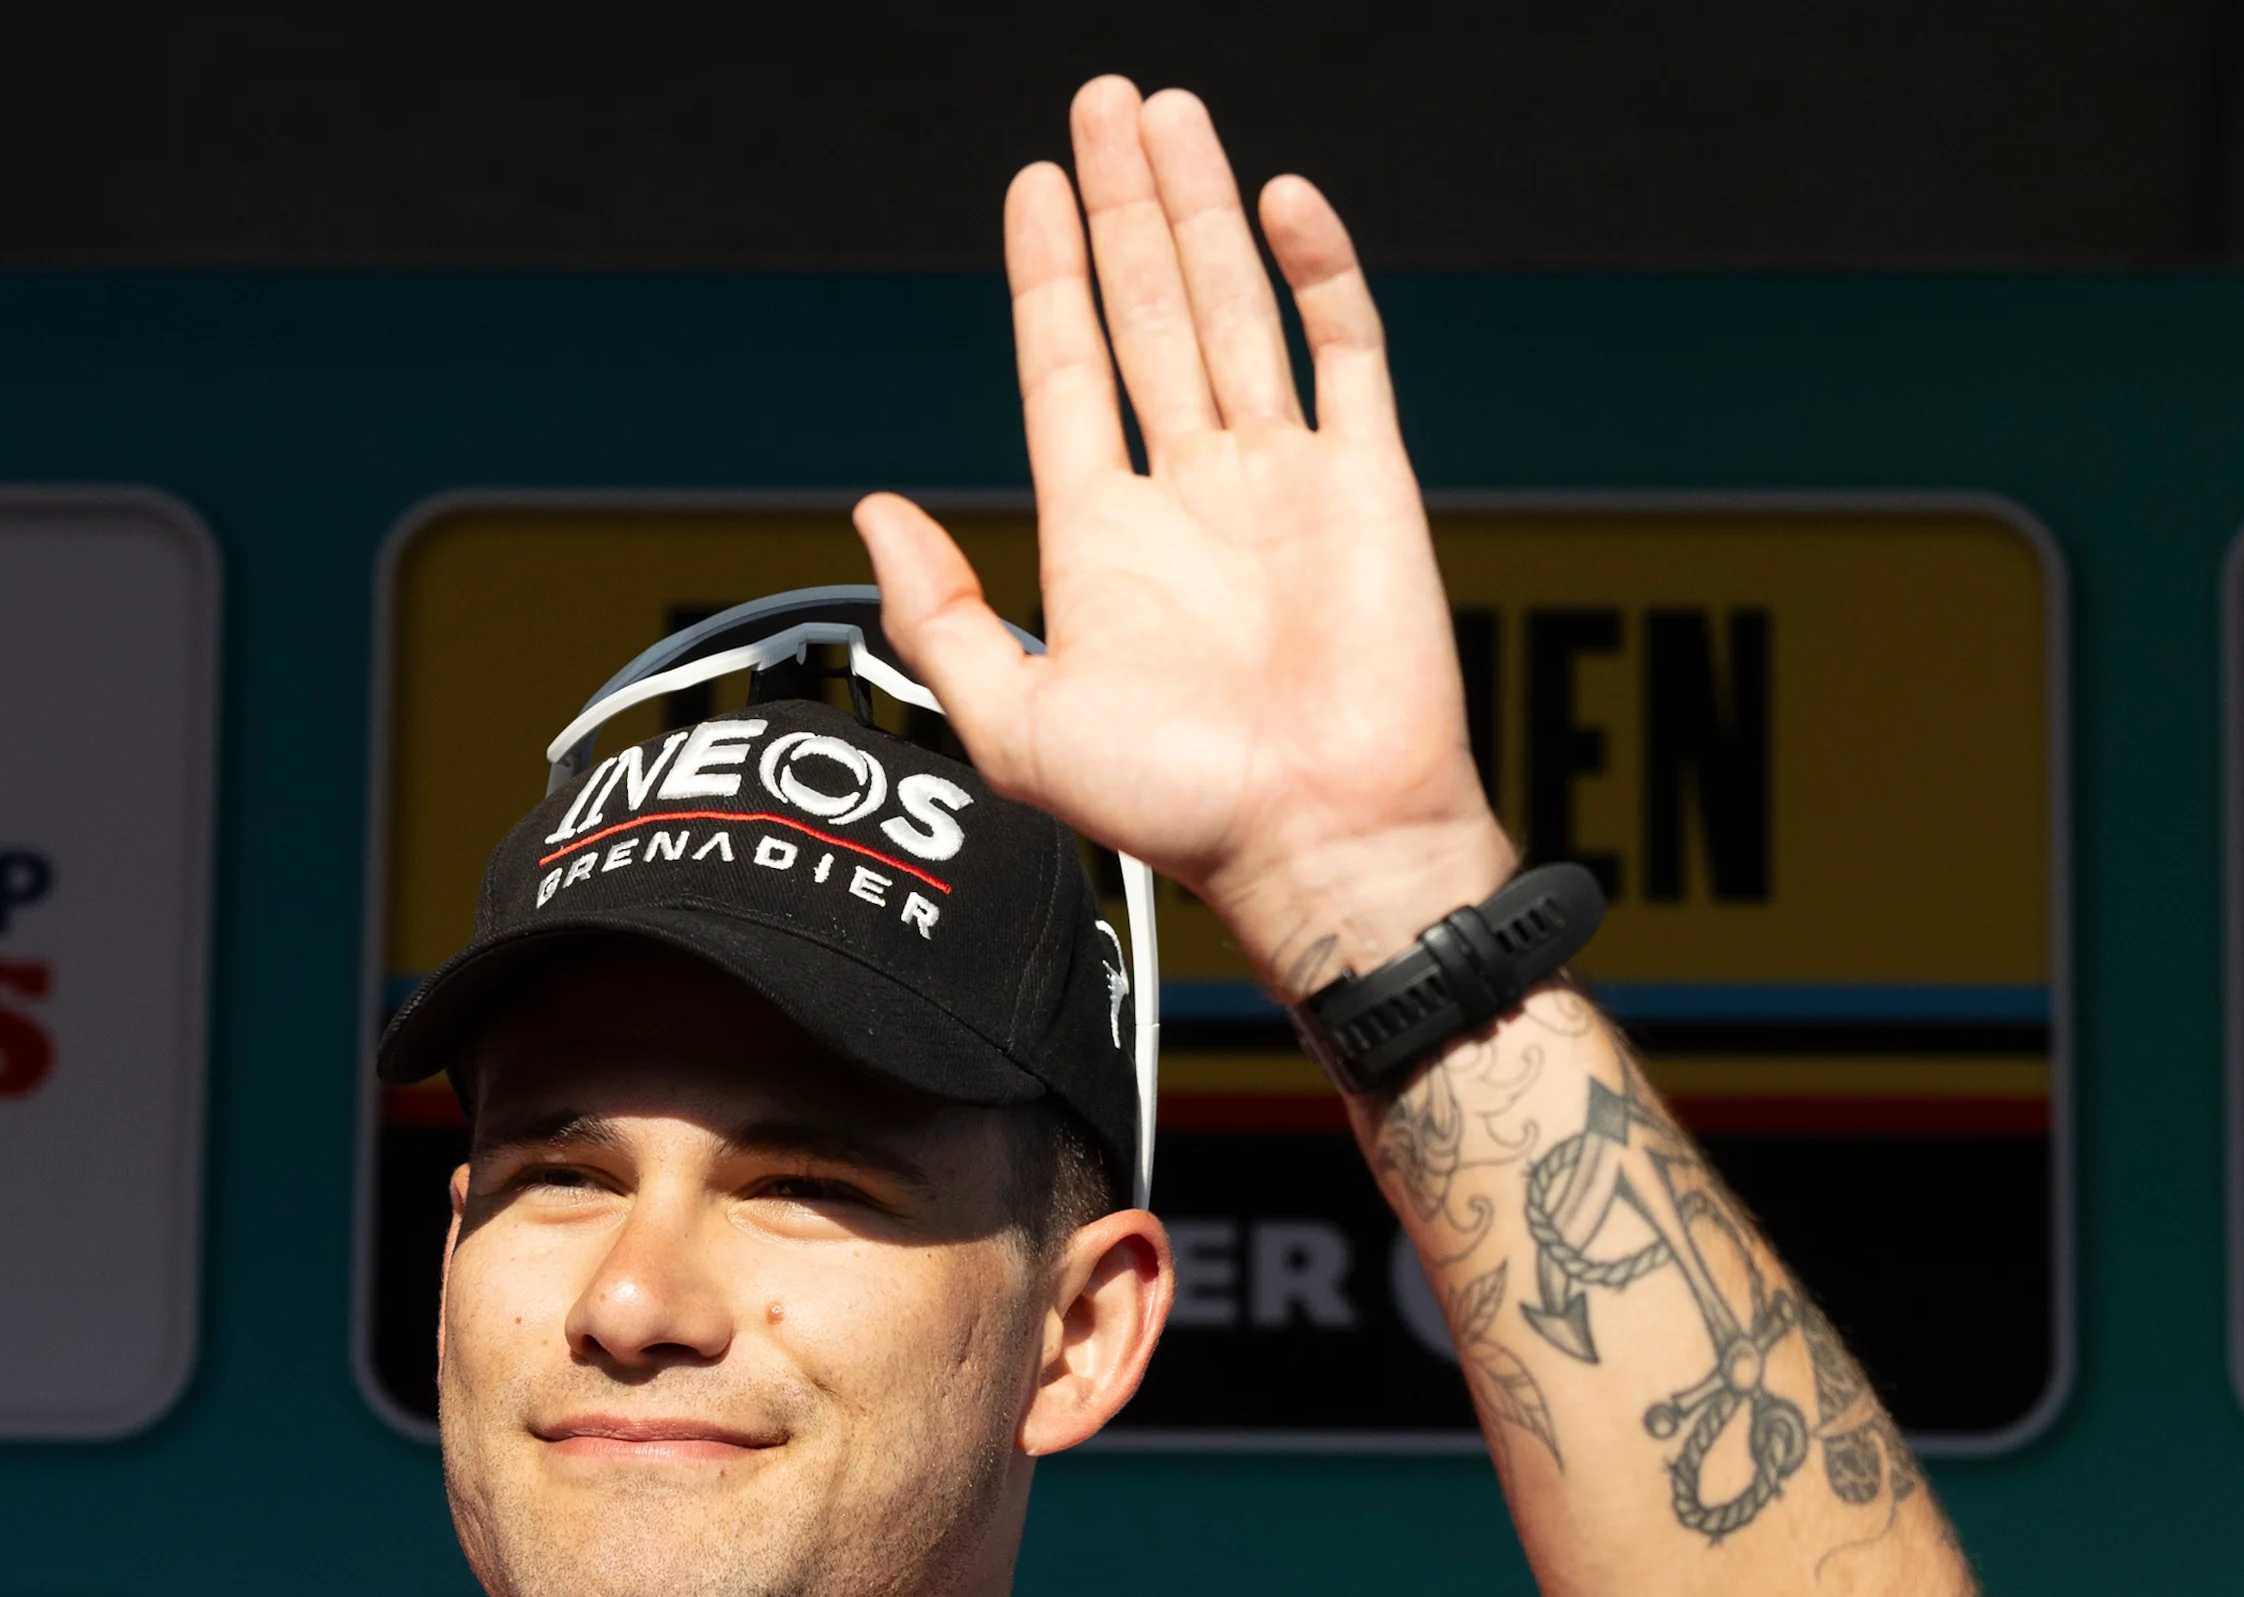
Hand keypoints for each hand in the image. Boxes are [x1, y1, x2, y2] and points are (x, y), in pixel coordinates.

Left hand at [858, 77, 1515, 996]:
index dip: (1047, 277)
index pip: (1068, 370)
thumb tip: (877, 510)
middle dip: (1122, 207)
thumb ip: (939, 615)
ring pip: (1234, 306)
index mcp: (1106, 541)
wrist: (1317, 844)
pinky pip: (1345, 349)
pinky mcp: (1367, 481)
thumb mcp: (1012, 725)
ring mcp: (1282, 479)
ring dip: (1199, 208)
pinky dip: (1317, 270)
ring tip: (1167, 114)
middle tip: (1102, 104)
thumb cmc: (1177, 811)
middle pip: (1148, 311)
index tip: (1032, 188)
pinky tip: (1277, 200)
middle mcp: (1193, 495)